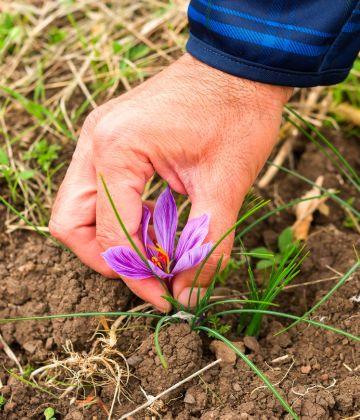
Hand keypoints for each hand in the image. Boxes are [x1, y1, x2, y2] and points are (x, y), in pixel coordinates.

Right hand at [49, 54, 290, 310]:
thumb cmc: (237, 116)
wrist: (238, 68)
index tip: (165, 297)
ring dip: (113, 237)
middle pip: (72, 224)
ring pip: (79, 209)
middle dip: (108, 258)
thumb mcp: (226, 185)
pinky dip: (120, 216)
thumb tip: (189, 296)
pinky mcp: (110, 138)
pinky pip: (97, 190)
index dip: (136, 274)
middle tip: (150, 274)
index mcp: (118, 151)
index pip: (110, 234)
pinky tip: (154, 219)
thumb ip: (206, 247)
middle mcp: (96, 142)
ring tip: (157, 246)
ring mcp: (98, 137)